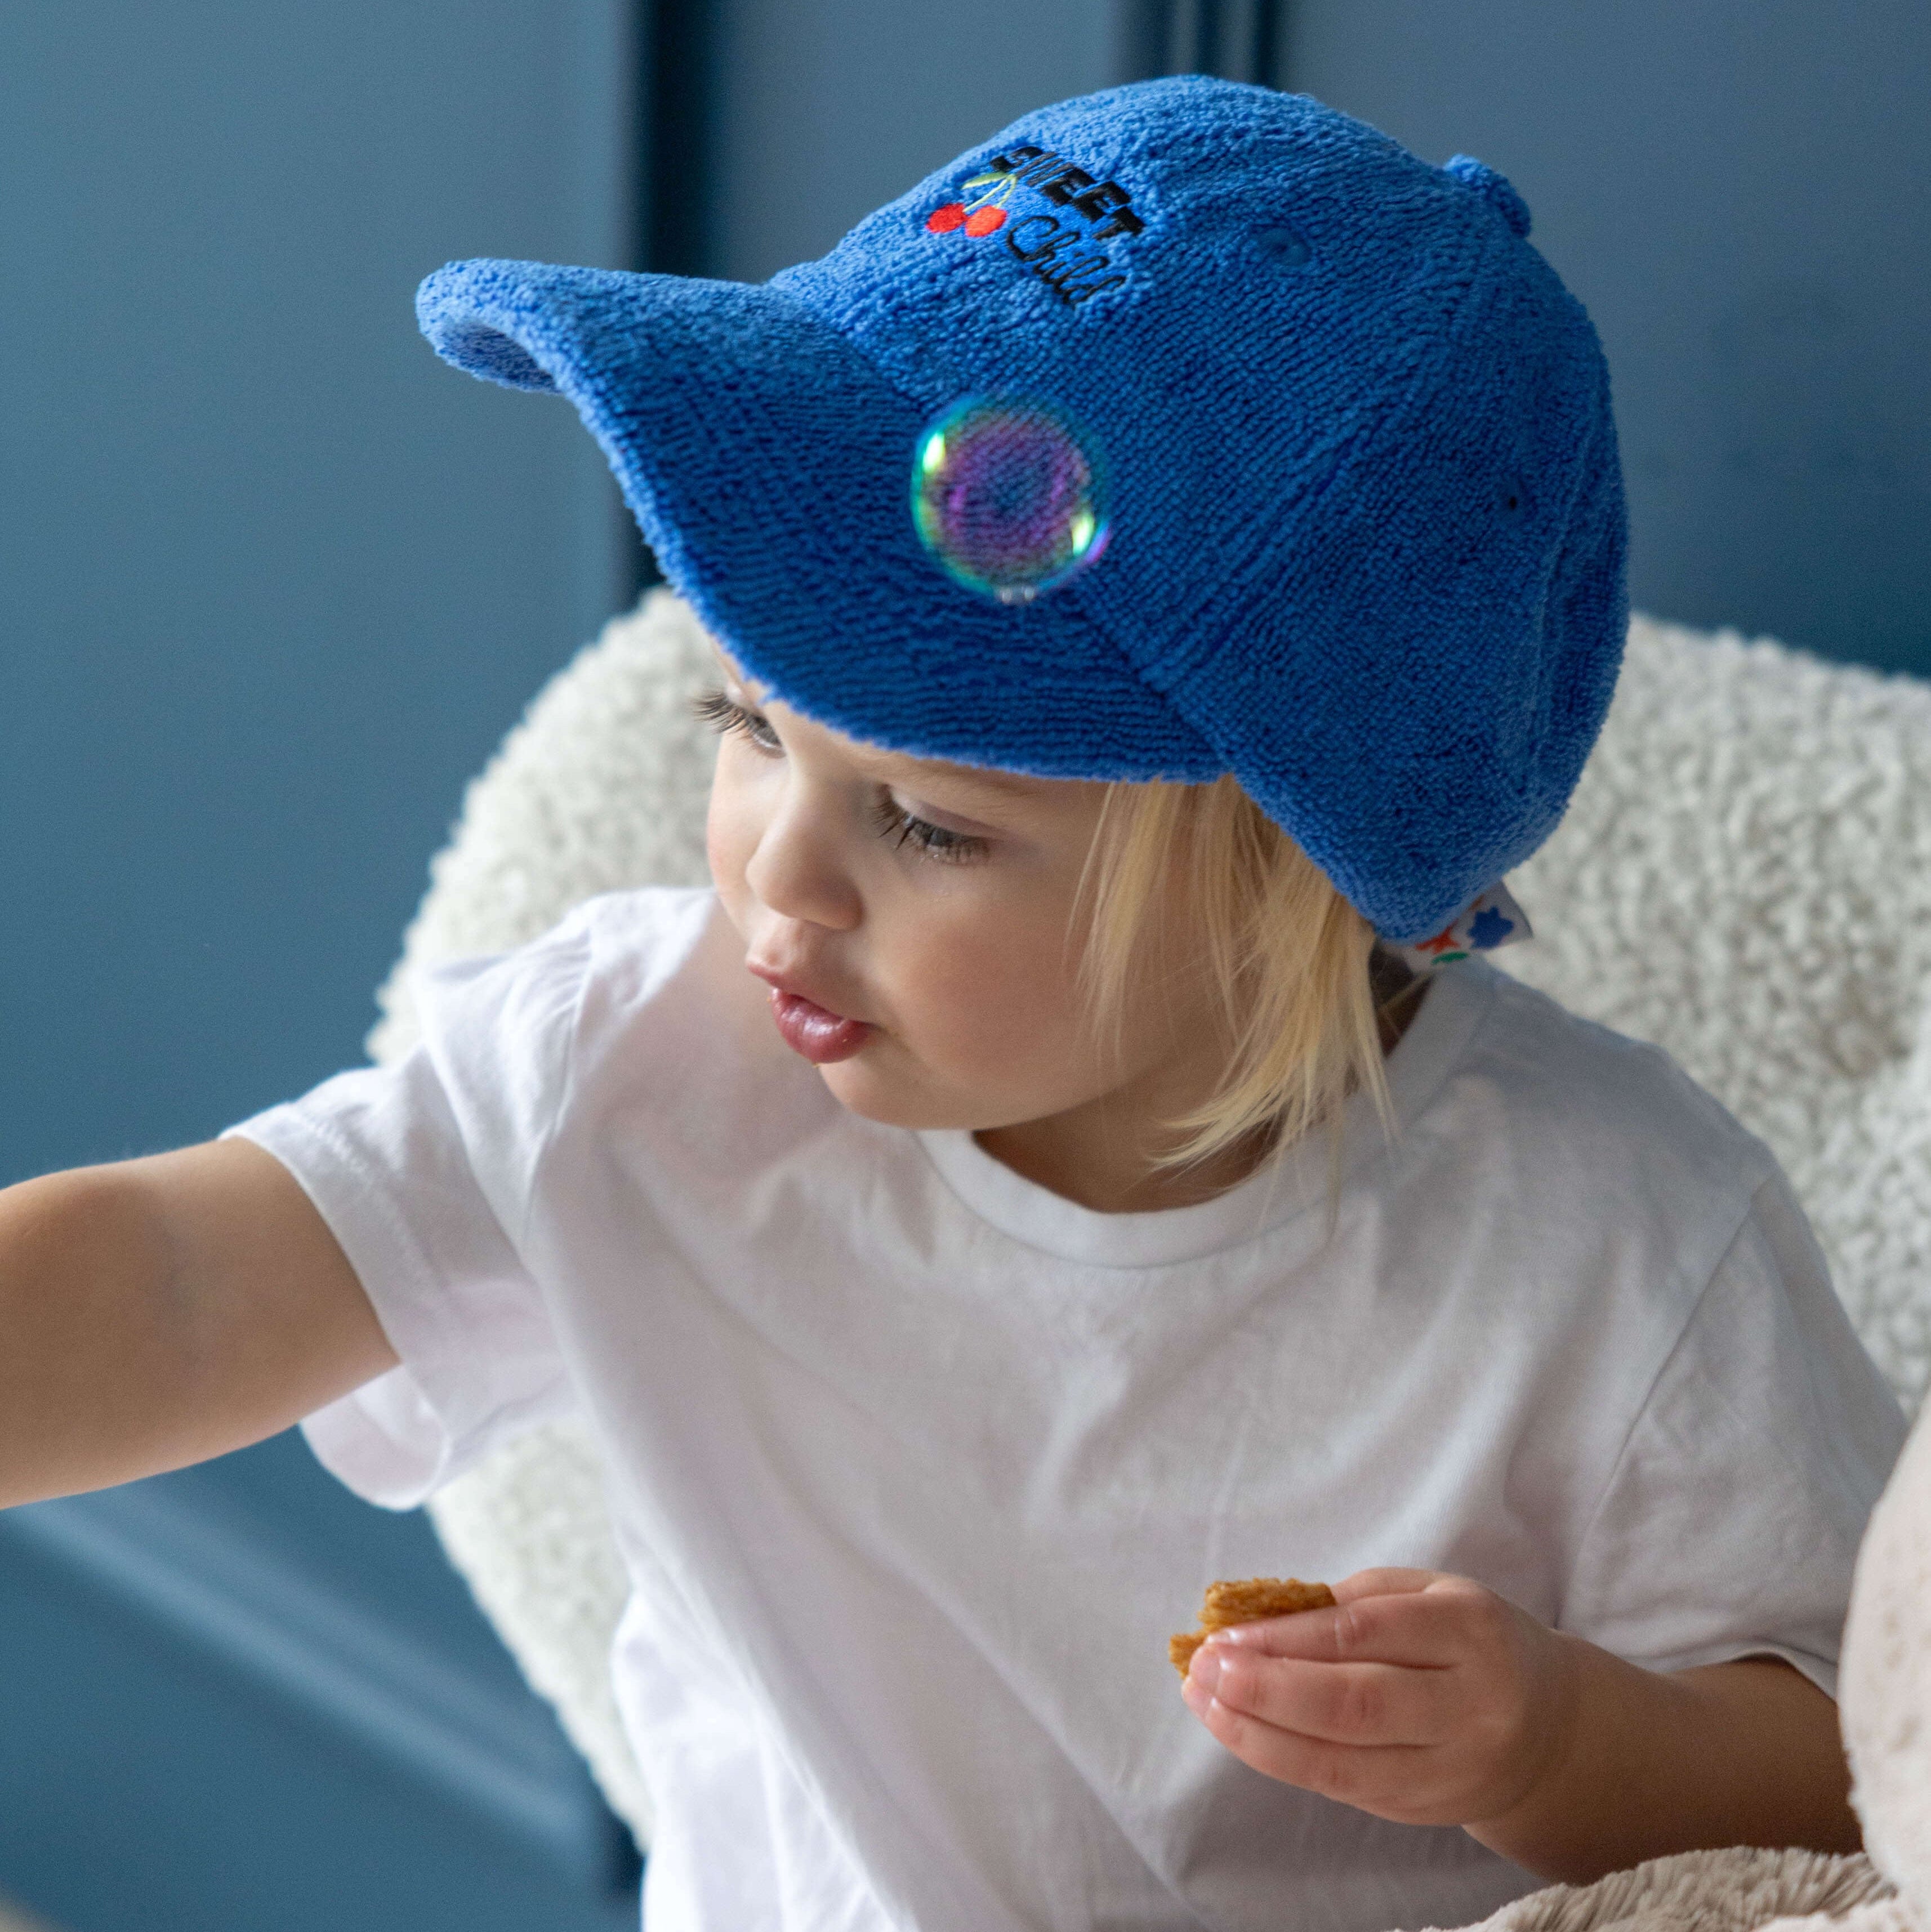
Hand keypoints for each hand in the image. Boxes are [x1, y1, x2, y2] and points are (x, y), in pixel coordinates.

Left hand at [1180, 1567, 1582, 1830]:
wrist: (1550, 1729)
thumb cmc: (1469, 1641)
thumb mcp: (1427, 1595)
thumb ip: (1350, 1601)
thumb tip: (1256, 1617)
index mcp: (1472, 1630)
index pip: (1365, 1635)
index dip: (1287, 1638)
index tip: (1224, 1633)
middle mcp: (1470, 1705)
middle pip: (1355, 1706)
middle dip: (1266, 1690)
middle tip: (1203, 1668)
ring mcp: (1451, 1768)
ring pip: (1342, 1763)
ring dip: (1258, 1735)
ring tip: (1204, 1701)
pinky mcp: (1425, 1809)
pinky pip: (1342, 1788)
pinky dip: (1282, 1760)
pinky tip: (1240, 1730)